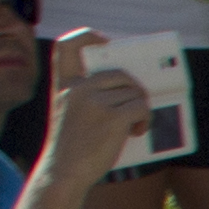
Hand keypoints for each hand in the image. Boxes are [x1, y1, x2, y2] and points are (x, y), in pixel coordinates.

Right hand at [25, 34, 145, 193]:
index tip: (106, 43)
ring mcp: (94, 101)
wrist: (63, 172)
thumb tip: (127, 85)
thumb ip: (86, 95)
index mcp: (63, 85)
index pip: (67, 45)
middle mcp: (77, 88)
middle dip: (133, 88)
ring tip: (133, 125)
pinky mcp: (112, 117)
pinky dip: (145, 119)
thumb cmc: (71, 146)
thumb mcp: (68, 112)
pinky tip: (136, 132)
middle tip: (135, 106)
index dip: (89, 36)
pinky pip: (141, 107)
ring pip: (133, 92)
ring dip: (140, 108)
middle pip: (119, 73)